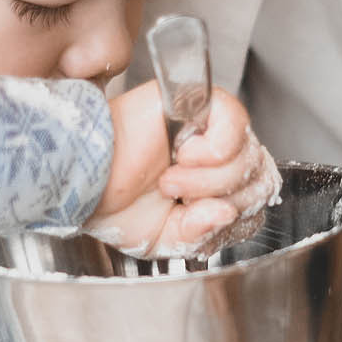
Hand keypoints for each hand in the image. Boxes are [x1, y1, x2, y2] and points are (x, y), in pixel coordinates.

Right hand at [87, 85, 278, 258]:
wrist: (80, 180)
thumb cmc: (110, 204)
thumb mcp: (163, 241)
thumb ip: (200, 236)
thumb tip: (226, 213)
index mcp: (213, 186)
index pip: (257, 200)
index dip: (235, 218)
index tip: (194, 219)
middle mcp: (216, 156)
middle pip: (261, 179)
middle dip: (224, 200)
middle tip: (180, 200)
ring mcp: (209, 128)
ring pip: (249, 155)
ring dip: (210, 179)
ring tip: (169, 179)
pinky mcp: (196, 101)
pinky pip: (235, 120)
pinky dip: (215, 149)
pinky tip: (183, 153)